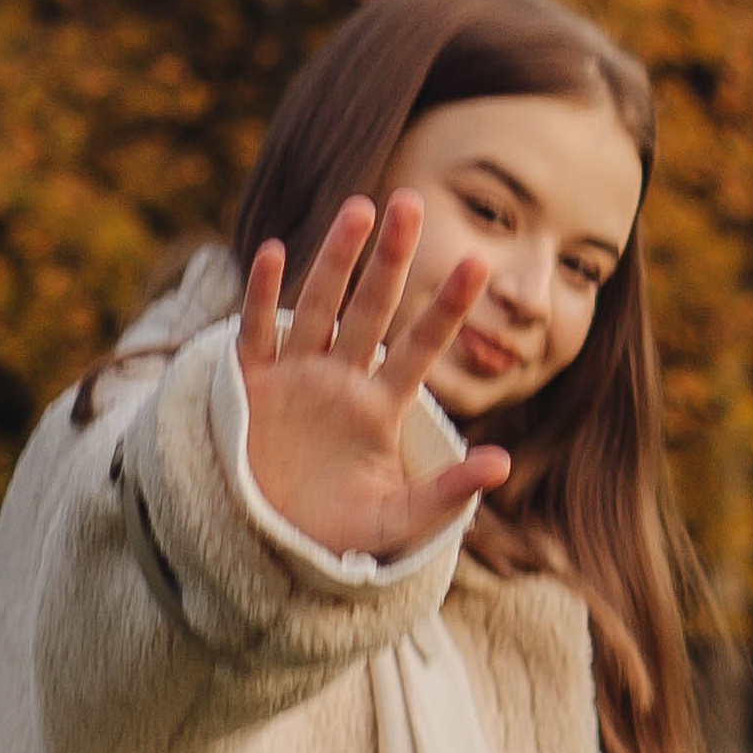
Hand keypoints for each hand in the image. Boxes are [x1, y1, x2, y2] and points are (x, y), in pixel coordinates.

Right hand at [237, 194, 510, 564]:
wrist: (270, 552)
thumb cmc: (339, 535)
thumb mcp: (400, 521)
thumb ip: (449, 493)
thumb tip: (503, 462)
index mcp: (381, 406)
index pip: (422, 347)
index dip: (448, 308)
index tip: (479, 263)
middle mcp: (341, 380)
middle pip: (372, 309)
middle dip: (391, 258)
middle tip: (413, 201)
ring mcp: (295, 378)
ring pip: (318, 306)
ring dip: (336, 259)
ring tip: (360, 208)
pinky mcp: (250, 389)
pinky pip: (255, 334)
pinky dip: (260, 295)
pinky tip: (271, 251)